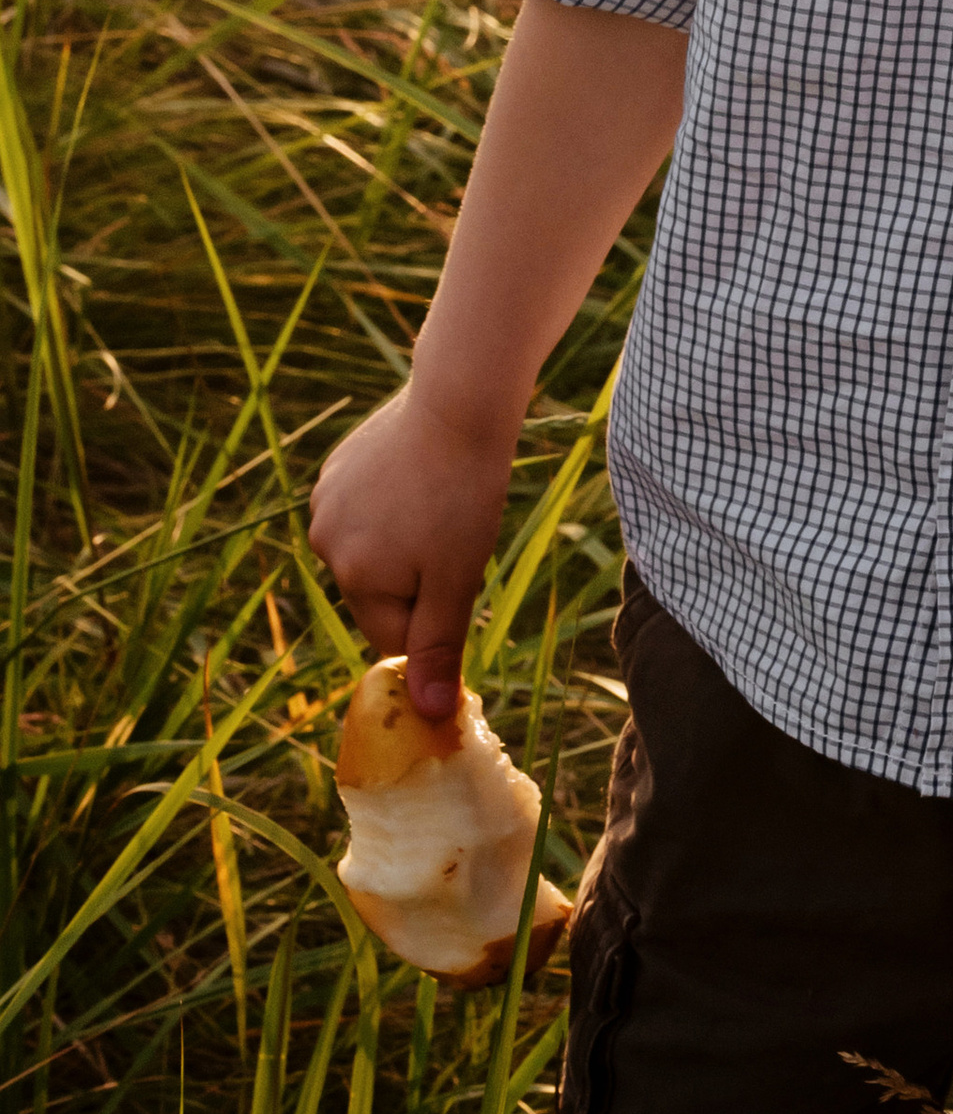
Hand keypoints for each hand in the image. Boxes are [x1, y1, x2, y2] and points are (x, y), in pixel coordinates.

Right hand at [308, 384, 514, 720]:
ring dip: (404, 539)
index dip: (435, 614)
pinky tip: (420, 473)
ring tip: (437, 497)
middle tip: (453, 530)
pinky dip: (393, 502)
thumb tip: (429, 714)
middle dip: (417, 577)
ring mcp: (326, 499)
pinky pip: (367, 508)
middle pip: (378, 592)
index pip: (393, 634)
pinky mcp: (336, 466)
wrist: (461, 400)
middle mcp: (325, 540)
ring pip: (372, 549)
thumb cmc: (465, 492)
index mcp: (353, 574)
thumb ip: (440, 647)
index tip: (461, 572)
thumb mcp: (459, 577)